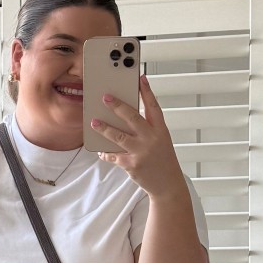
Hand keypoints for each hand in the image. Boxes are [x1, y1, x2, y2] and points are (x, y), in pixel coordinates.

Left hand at [88, 75, 185, 198]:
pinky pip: (113, 155)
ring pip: (118, 136)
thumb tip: (124, 116)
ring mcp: (141, 152)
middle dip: (117, 106)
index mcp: (161, 130)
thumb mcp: (161, 141)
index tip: (140, 78)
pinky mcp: (131, 164)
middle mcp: (152, 139)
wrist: (168, 185)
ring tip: (94, 122)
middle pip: (133, 118)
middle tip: (105, 97)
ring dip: (104, 128)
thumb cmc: (163, 161)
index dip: (147, 92)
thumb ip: (147, 129)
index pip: (154, 107)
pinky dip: (105, 153)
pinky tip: (100, 150)